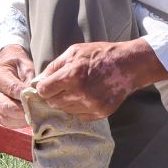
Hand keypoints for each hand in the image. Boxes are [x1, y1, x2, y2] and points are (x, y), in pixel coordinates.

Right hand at [0, 46, 34, 127]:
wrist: (3, 68)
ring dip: (22, 119)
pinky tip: (27, 118)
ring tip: (35, 116)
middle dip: (25, 111)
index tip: (40, 100)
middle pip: (6, 107)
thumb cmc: (16, 66)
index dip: (27, 97)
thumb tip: (36, 95)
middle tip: (40, 111)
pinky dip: (18, 122)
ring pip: (5, 118)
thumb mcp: (25, 65)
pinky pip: (5, 122)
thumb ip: (30, 79)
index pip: (12, 89)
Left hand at [33, 39, 165, 119]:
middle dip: (54, 95)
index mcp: (72, 75)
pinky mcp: (100, 113)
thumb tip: (38, 80)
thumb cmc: (99, 55)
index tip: (49, 84)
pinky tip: (87, 96)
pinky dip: (79, 108)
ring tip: (77, 89)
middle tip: (63, 86)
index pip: (44, 91)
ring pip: (65, 110)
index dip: (44, 87)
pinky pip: (79, 116)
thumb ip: (54, 67)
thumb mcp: (74, 52)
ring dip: (66, 101)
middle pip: (53, 103)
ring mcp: (91, 105)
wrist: (129, 65)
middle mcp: (81, 93)